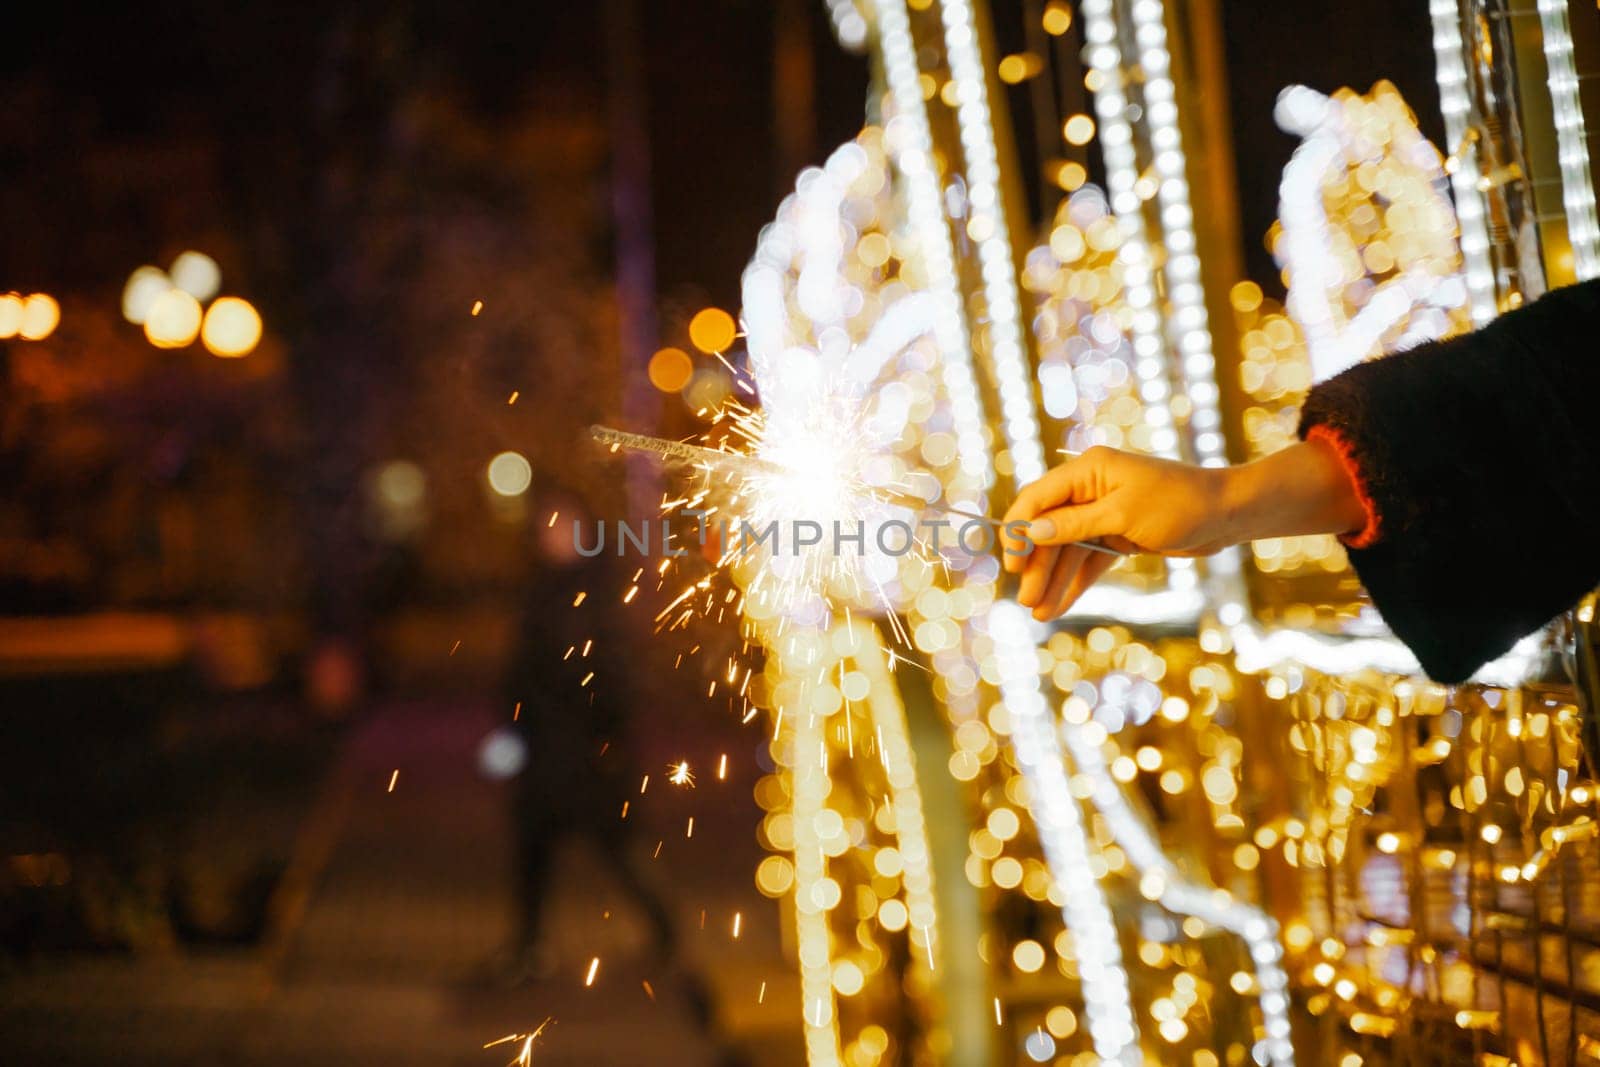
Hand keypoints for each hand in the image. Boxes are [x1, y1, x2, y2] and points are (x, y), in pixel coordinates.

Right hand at [999, 439, 1366, 620]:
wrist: (1228, 514)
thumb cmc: (1179, 504)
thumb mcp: (1123, 516)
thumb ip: (1075, 525)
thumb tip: (1033, 532)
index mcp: (1088, 470)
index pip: (1039, 498)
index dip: (1020, 530)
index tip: (1012, 563)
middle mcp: (1091, 488)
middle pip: (1050, 530)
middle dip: (1037, 566)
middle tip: (1026, 600)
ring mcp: (1104, 513)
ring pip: (1067, 550)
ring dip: (1053, 580)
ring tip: (1039, 613)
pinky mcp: (1119, 535)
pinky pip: (1088, 561)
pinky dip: (1076, 582)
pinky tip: (1060, 606)